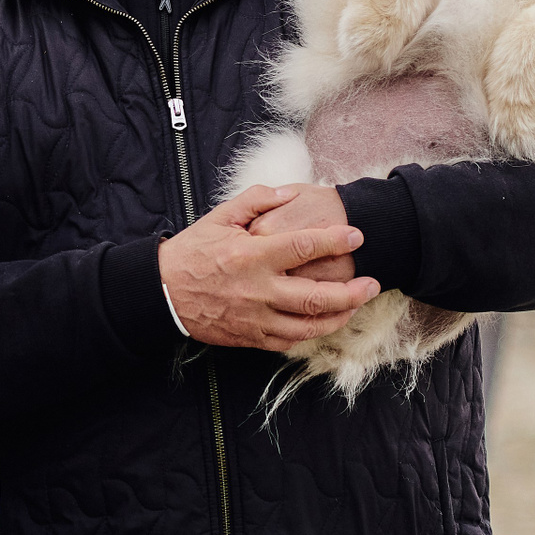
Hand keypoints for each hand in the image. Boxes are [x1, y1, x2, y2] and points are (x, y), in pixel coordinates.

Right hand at [158, 185, 379, 351]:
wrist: (163, 292)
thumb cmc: (191, 252)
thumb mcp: (219, 217)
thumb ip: (256, 200)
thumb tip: (289, 193)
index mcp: (251, 256)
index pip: (304, 247)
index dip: (335, 240)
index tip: (357, 236)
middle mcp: (258, 290)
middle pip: (318, 296)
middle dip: (353, 292)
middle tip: (372, 284)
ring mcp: (255, 317)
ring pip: (309, 325)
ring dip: (340, 316)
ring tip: (356, 305)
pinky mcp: (250, 336)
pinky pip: (289, 340)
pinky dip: (311, 332)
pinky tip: (323, 322)